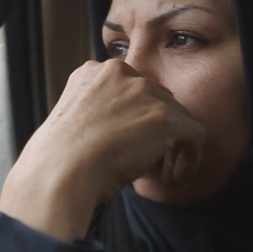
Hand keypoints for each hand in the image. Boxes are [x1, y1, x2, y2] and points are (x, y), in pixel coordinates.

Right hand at [0, 59, 204, 240]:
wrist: (61, 172)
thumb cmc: (58, 160)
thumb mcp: (71, 122)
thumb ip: (95, 114)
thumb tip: (118, 133)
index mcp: (93, 72)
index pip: (129, 90)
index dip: (135, 119)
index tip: (131, 145)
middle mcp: (120, 73)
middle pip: (156, 98)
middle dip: (155, 129)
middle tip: (149, 161)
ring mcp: (144, 92)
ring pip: (178, 116)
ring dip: (172, 145)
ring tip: (163, 174)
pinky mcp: (165, 116)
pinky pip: (194, 135)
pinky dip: (191, 158)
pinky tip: (176, 179)